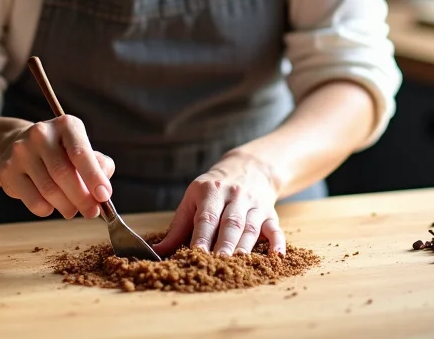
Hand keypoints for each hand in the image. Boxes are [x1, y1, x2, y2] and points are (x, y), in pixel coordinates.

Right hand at [0, 115, 114, 218]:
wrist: (20, 145)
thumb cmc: (61, 152)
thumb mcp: (83, 150)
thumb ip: (99, 167)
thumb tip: (103, 192)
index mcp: (65, 125)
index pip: (80, 153)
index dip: (94, 177)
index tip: (104, 196)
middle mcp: (41, 133)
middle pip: (63, 173)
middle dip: (82, 198)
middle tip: (92, 212)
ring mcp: (21, 151)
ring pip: (49, 190)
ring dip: (66, 206)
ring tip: (72, 210)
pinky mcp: (8, 170)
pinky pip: (33, 200)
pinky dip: (48, 210)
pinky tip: (52, 206)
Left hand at [152, 151, 284, 256]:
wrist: (249, 167)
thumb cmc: (213, 189)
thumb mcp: (193, 199)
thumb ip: (177, 228)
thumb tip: (156, 252)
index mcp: (210, 191)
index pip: (206, 217)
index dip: (202, 236)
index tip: (196, 253)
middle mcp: (234, 196)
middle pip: (230, 223)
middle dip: (224, 244)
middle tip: (218, 263)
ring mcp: (254, 205)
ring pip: (250, 228)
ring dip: (244, 247)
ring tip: (238, 265)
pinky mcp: (270, 213)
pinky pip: (275, 229)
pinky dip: (277, 243)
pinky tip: (276, 256)